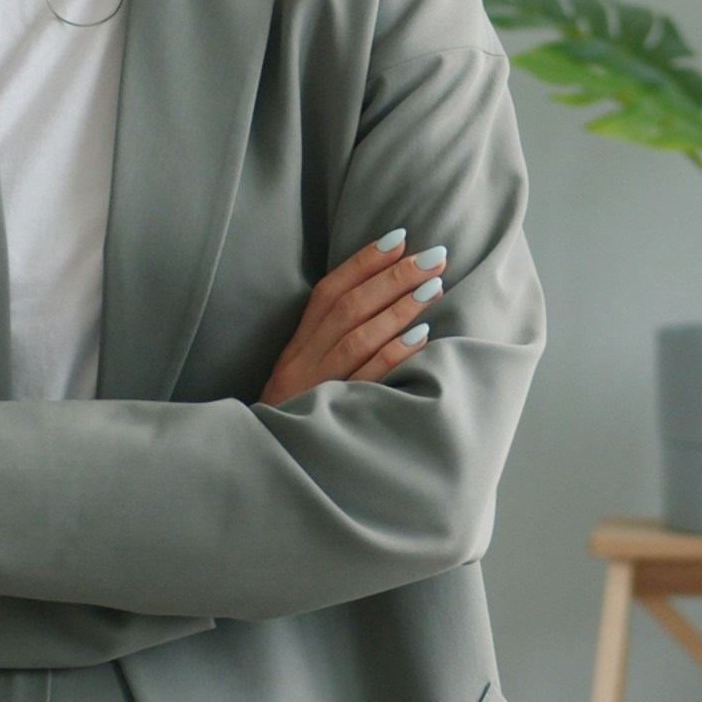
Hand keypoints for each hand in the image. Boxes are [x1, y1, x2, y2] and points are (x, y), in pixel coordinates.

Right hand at [259, 228, 447, 406]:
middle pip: (348, 308)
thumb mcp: (303, 371)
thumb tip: (381, 298)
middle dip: (392, 278)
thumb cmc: (296, 413)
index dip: (362, 263)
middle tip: (433, 257)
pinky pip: (366, 379)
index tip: (399, 238)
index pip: (329, 292)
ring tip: (433, 287)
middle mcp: (304, 360)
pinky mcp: (333, 414)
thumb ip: (330, 339)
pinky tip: (420, 337)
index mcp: (298, 345)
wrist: (268, 463)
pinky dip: (391, 355)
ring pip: (358, 338)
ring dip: (397, 310)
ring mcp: (318, 387)